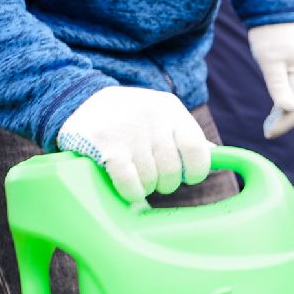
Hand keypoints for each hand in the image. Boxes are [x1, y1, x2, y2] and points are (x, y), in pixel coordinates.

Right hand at [56, 87, 211, 202]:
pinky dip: (132, 192)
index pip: (198, 149)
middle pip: (172, 169)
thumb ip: (185, 135)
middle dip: (166, 183)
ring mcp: (126, 128)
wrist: (75, 100)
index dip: (195, 172)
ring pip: (151, 178)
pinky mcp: (103, 143)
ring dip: (145, 187)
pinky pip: (129, 181)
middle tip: (155, 180)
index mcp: (170, 108)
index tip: (188, 178)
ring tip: (137, 179)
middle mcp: (151, 115)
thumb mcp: (160, 116)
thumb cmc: (128, 118)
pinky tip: (129, 190)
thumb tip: (218, 154)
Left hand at [248, 22, 293, 137]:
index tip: (267, 134)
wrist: (275, 8)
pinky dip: (288, 101)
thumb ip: (278, 86)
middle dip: (285, 122)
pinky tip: (277, 107)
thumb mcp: (270, 60)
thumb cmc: (269, 34)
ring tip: (270, 123)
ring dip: (286, 113)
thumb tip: (288, 109)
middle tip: (267, 132)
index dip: (282, 123)